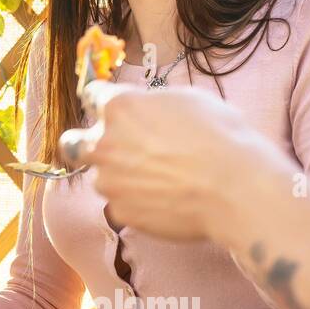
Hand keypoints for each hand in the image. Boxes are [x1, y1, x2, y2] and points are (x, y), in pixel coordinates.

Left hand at [67, 85, 295, 242]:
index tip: (113, 112)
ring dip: (119, 177)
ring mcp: (109, 181)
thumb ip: (151, 104)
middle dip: (89, 145)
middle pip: (74, 142)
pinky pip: (121, 204)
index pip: (93, 97)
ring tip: (159, 180)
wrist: (235, 188)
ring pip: (101, 177)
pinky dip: (137, 203)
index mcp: (120, 107)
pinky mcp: (121, 212)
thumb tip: (144, 110)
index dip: (105, 103)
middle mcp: (104, 142)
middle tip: (115, 151)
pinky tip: (166, 200)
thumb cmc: (221, 138)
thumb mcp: (188, 100)